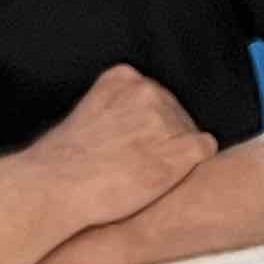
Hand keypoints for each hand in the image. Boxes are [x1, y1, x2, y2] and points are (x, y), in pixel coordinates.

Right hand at [28, 66, 215, 238]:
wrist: (58, 184)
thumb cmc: (64, 159)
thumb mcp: (87, 111)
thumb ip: (116, 107)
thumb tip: (131, 123)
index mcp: (124, 78)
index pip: (156, 96)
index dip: (151, 124)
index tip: (136, 143)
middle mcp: (148, 92)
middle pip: (177, 113)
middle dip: (166, 138)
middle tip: (143, 163)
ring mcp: (165, 120)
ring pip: (191, 132)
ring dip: (178, 154)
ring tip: (150, 173)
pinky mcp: (180, 149)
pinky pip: (204, 149)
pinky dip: (194, 164)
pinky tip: (174, 177)